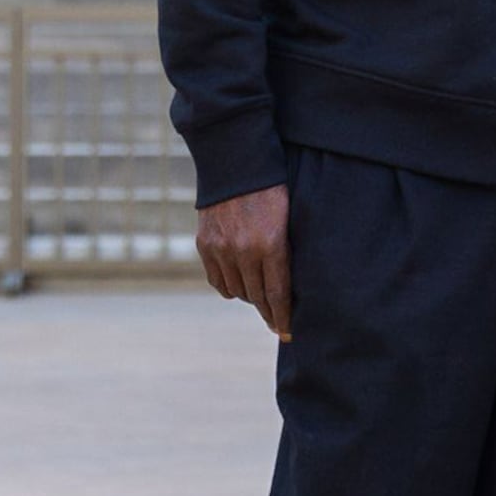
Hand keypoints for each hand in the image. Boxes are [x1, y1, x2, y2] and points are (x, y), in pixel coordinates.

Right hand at [198, 184, 292, 341]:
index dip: (284, 317)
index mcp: (271, 244)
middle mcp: (244, 251)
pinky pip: (218, 281)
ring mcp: (221, 248)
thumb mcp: (289, 218)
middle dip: (269, 313)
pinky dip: (229, 286)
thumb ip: (286, 251)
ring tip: (260, 297)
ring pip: (237, 291)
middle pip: (258, 297)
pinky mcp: (205, 244)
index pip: (278, 294)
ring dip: (250, 297)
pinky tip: (240, 283)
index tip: (289, 334)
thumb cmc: (273, 188)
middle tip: (277, 324)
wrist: (235, 161)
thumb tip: (290, 286)